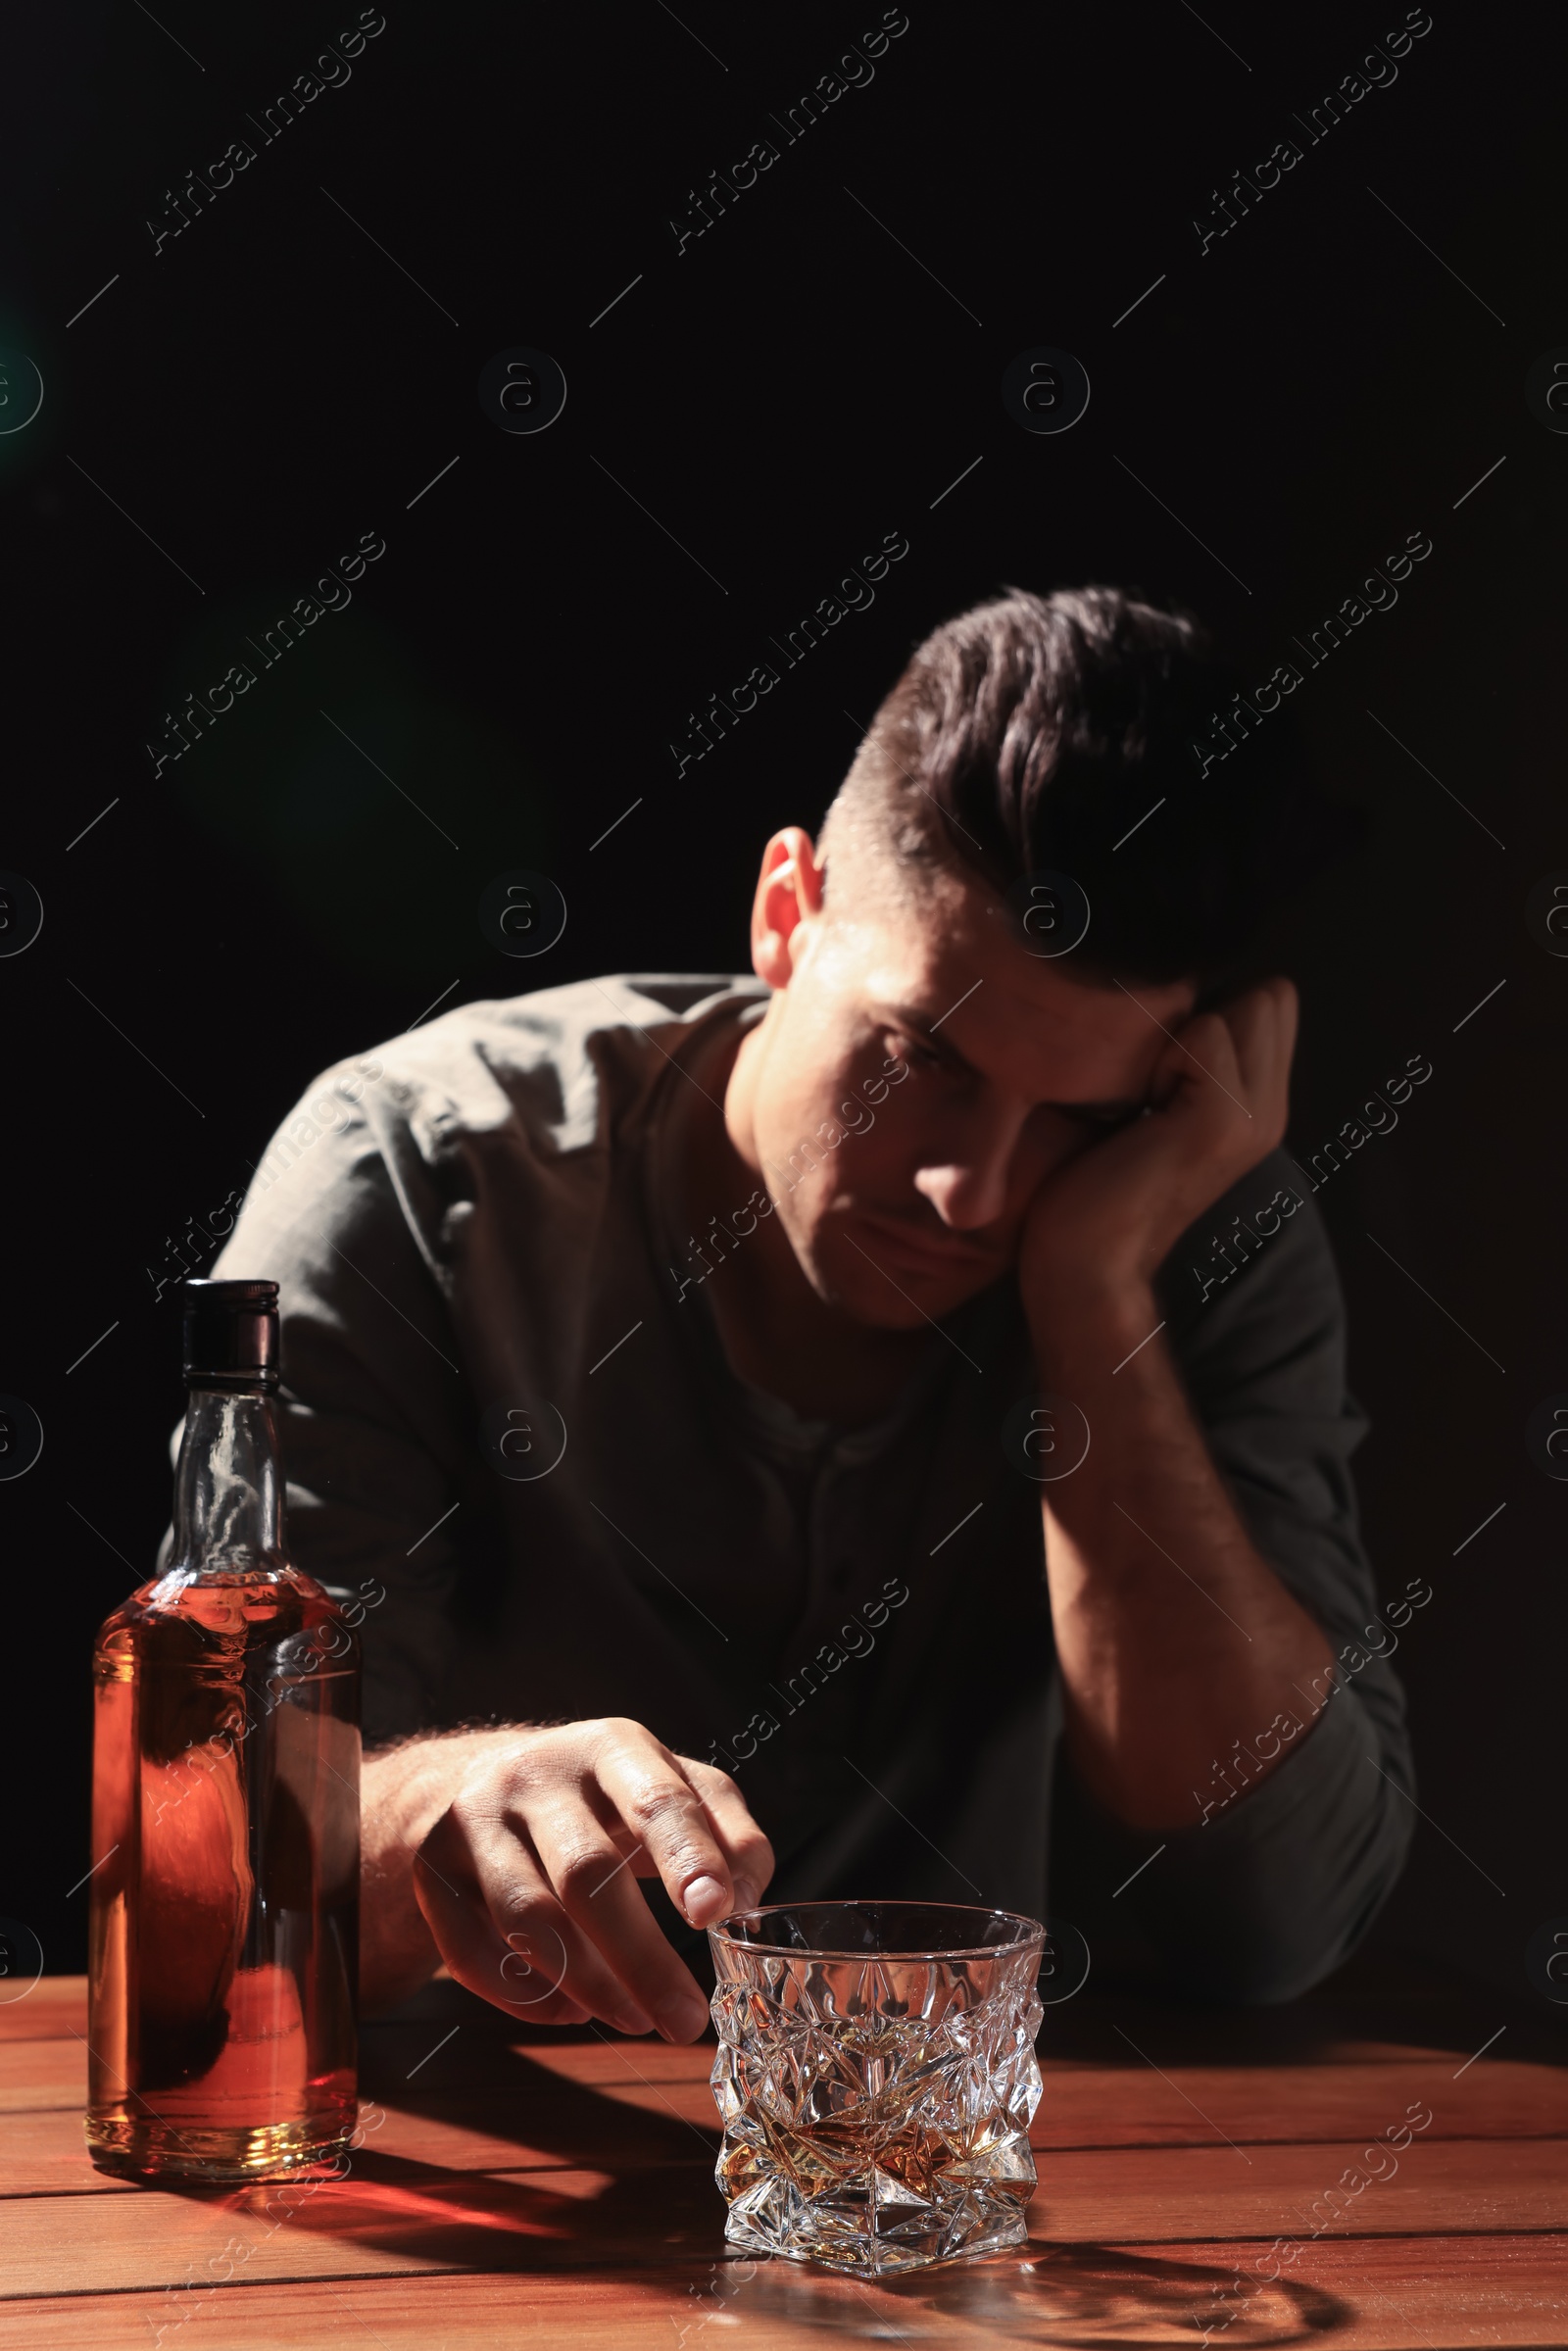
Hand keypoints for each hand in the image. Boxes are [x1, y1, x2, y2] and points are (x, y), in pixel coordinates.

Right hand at [409, 1718, 772, 2041]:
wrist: (486, 1776)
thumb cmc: (607, 1796)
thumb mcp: (677, 1787)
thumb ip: (730, 1835)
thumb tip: (747, 1903)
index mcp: (611, 1747)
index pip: (654, 1800)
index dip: (687, 1857)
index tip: (715, 1914)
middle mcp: (537, 1774)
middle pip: (587, 1874)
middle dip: (642, 1958)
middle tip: (684, 2020)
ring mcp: (476, 1819)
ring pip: (529, 1918)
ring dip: (588, 1984)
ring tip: (636, 2019)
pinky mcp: (432, 1868)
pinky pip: (471, 1952)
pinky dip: (524, 1997)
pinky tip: (569, 2010)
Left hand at [1018, 977, 1297, 1307]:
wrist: (1083, 1263)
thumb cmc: (1091, 1184)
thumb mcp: (1149, 1106)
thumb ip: (1182, 1059)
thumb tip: (1170, 991)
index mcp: (1259, 1106)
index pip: (1272, 999)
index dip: (1208, 1012)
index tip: (1158, 1070)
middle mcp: (1272, 1110)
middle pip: (1270, 995)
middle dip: (1203, 1015)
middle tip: (1152, 1081)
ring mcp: (1255, 1117)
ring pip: (1247, 1004)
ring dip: (1180, 1034)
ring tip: (1145, 1097)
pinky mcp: (1224, 1121)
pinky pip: (1206, 1032)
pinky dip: (1160, 1055)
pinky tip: (1137, 1111)